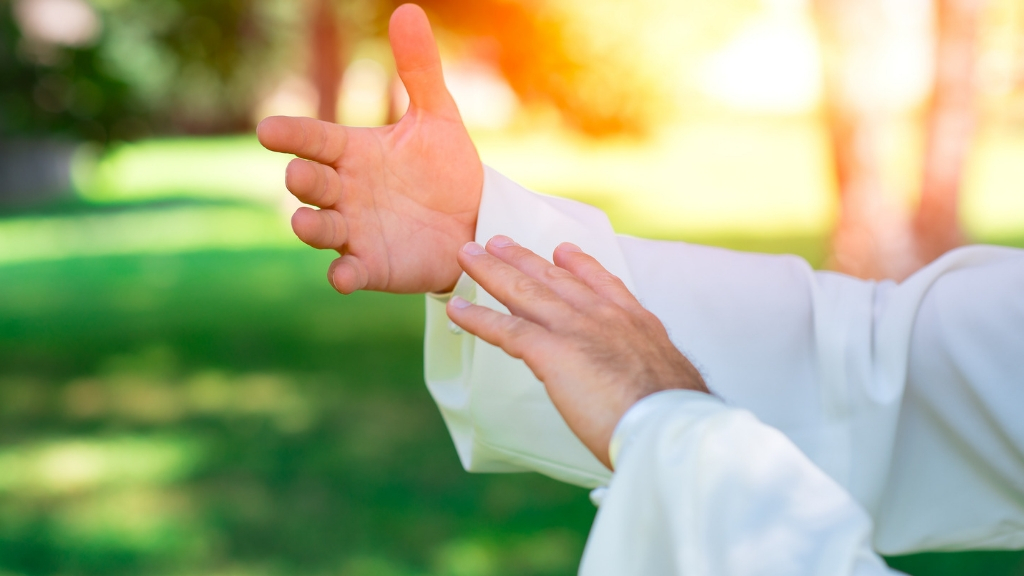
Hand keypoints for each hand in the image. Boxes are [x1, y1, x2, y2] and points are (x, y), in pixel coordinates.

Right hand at [257, 4, 482, 293]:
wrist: (475, 220)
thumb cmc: (447, 169)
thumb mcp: (438, 116)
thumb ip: (419, 70)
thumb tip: (407, 10)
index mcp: (353, 152)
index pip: (315, 139)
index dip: (292, 135)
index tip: (269, 130)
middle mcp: (345, 191)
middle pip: (311, 183)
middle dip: (303, 179)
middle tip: (302, 174)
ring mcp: (354, 231)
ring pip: (319, 229)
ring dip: (310, 227)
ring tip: (305, 222)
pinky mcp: (372, 266)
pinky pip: (350, 272)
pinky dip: (343, 275)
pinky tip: (344, 276)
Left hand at [446, 236, 707, 468]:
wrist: (670, 425)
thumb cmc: (675, 419)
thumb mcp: (672, 384)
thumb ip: (652, 378)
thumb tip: (652, 394)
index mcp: (637, 324)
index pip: (604, 285)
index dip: (580, 265)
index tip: (564, 250)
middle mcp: (606, 317)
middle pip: (556, 279)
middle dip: (524, 258)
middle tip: (497, 241)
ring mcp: (578, 330)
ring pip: (526, 292)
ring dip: (492, 272)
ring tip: (467, 256)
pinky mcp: (554, 352)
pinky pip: (507, 329)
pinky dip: (478, 318)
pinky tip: (456, 309)